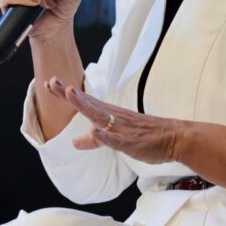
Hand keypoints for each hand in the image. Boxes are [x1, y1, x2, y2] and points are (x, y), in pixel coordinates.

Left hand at [45, 79, 188, 163]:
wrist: (175, 137)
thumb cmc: (146, 137)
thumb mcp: (116, 139)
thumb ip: (95, 140)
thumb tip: (74, 143)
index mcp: (110, 115)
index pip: (85, 102)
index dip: (66, 94)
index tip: (50, 83)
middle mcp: (115, 117)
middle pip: (88, 104)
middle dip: (69, 95)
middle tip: (52, 82)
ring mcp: (124, 129)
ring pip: (102, 116)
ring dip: (85, 105)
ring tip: (70, 94)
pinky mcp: (133, 142)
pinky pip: (118, 140)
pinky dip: (107, 136)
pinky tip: (97, 132)